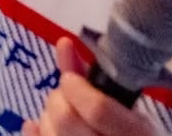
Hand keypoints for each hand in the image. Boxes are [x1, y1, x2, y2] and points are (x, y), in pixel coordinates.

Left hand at [24, 38, 157, 135]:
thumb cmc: (127, 127)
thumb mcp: (122, 104)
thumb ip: (92, 77)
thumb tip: (63, 44)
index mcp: (137, 133)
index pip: (98, 109)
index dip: (76, 87)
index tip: (70, 78)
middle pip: (67, 119)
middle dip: (59, 99)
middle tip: (67, 96)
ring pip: (50, 132)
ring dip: (48, 116)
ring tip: (63, 113)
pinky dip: (34, 131)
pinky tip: (36, 125)